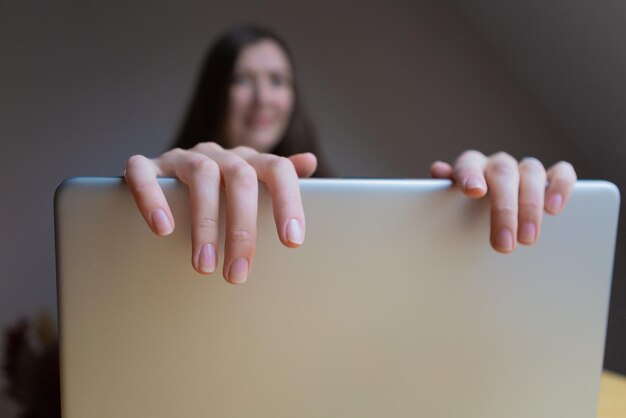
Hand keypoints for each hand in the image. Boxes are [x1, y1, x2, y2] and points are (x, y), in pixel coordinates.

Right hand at [124, 142, 317, 283]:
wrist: (170, 177)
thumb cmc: (221, 192)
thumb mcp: (252, 187)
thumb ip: (280, 178)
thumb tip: (309, 162)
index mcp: (248, 161)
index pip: (277, 170)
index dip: (288, 202)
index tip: (292, 242)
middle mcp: (218, 154)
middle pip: (240, 178)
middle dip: (242, 229)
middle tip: (238, 273)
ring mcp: (182, 158)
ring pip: (201, 176)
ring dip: (204, 223)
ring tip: (203, 265)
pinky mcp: (148, 167)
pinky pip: (145, 174)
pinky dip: (153, 198)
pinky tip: (162, 229)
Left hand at [430, 150, 576, 252]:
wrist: (483, 214)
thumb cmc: (463, 211)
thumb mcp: (447, 206)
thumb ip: (441, 192)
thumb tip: (438, 171)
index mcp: (470, 167)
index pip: (468, 164)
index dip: (471, 175)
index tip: (474, 191)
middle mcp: (497, 164)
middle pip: (502, 174)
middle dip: (504, 209)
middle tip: (503, 244)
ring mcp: (523, 170)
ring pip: (531, 173)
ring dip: (531, 205)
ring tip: (528, 238)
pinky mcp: (549, 179)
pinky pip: (561, 173)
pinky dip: (560, 187)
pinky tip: (555, 209)